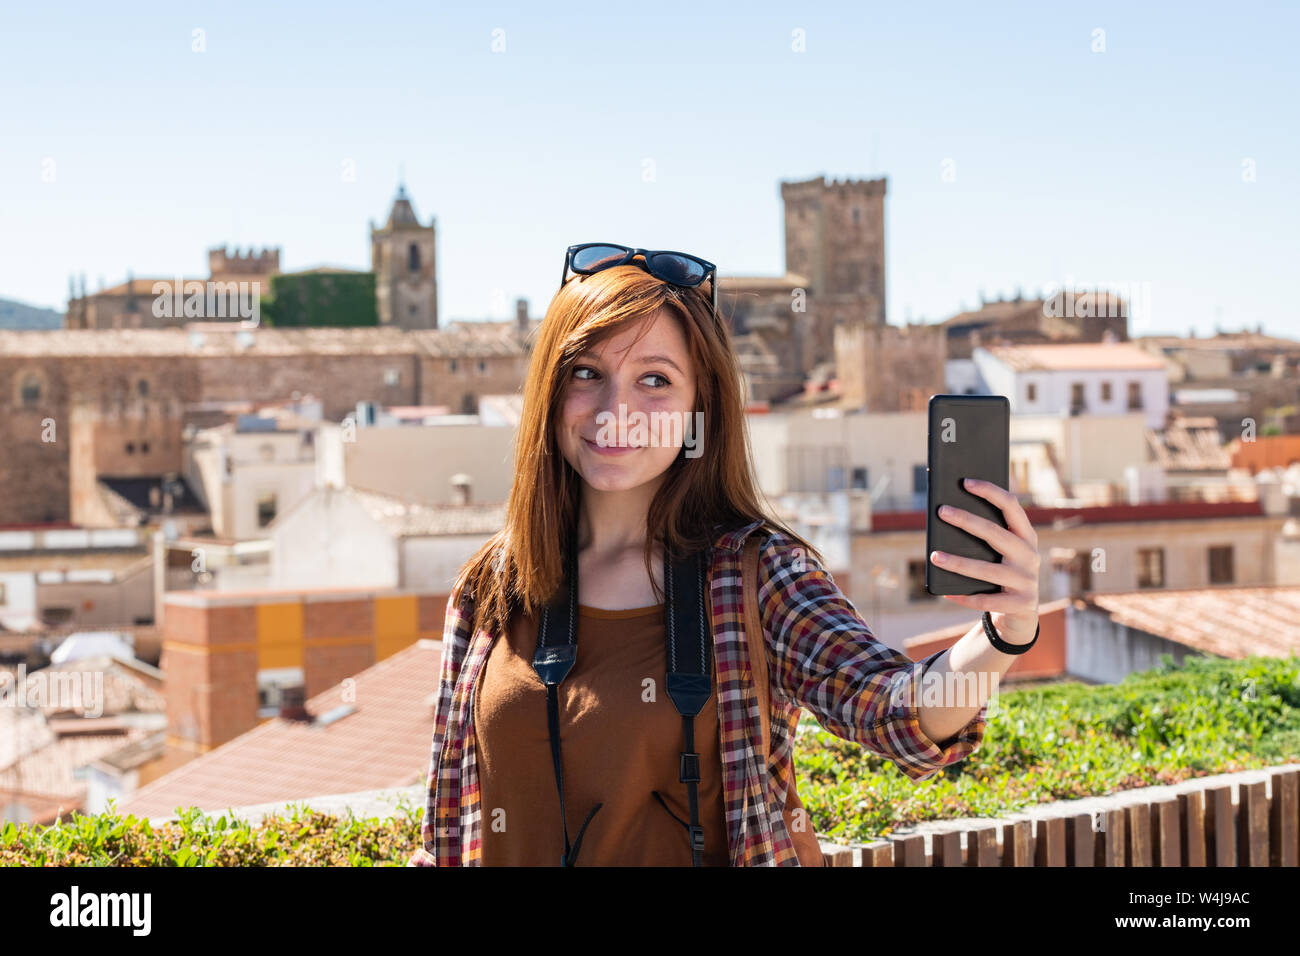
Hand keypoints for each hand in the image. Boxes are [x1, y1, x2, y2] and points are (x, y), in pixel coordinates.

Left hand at [929, 477, 1039, 644]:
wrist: (1022, 613)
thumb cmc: (1003, 572)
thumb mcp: (1002, 552)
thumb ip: (987, 534)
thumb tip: (948, 511)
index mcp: (1026, 536)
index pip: (1011, 506)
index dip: (990, 491)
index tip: (965, 481)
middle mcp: (1030, 556)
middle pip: (995, 534)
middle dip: (967, 520)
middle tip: (941, 511)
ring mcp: (1026, 581)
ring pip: (987, 570)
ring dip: (958, 563)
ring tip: (934, 556)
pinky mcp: (1020, 604)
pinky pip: (986, 600)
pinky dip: (964, 597)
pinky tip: (946, 592)